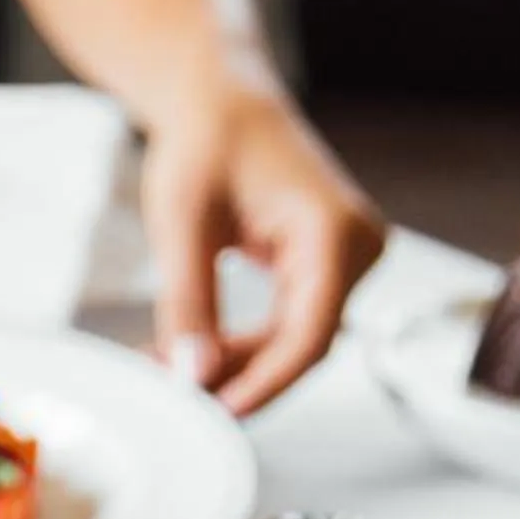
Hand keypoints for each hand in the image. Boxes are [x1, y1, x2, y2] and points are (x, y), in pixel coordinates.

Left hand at [142, 71, 386, 415]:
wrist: (223, 102)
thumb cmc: (205, 144)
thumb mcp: (182, 225)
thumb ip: (188, 304)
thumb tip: (192, 375)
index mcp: (334, 233)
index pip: (308, 338)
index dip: (261, 386)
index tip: (211, 416)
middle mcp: (357, 248)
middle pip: (301, 346)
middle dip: (235, 379)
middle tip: (168, 399)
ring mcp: (347, 259)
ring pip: (292, 341)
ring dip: (232, 365)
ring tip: (162, 369)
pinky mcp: (325, 266)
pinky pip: (287, 324)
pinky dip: (239, 344)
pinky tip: (186, 352)